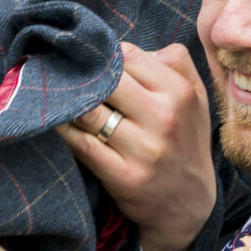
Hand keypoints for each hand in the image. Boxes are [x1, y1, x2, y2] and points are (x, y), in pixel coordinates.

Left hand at [57, 44, 217, 250]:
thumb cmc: (186, 139)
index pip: (128, 55)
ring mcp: (144, 149)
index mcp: (180, 92)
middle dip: (81, 74)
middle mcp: (164, 118)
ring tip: (53, 93)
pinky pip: (81, 143)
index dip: (104, 55)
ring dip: (67, 100)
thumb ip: (175, 60)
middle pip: (105, 79)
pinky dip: (64, 128)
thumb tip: (130, 47)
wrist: (190, 204)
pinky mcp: (123, 176)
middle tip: (61, 71)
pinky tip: (55, 120)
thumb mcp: (197, 97)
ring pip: (89, 110)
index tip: (89, 59)